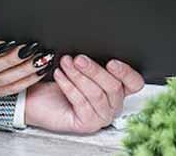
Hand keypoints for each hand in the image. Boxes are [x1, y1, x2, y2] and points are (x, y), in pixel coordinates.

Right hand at [0, 17, 49, 96]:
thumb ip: (3, 23)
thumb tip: (22, 26)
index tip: (14, 42)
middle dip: (15, 59)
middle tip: (34, 50)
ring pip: (1, 81)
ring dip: (24, 71)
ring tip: (41, 59)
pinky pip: (8, 90)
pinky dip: (26, 81)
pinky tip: (38, 71)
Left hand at [25, 55, 144, 133]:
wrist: (40, 99)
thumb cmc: (63, 82)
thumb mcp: (83, 67)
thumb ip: (95, 61)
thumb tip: (94, 50)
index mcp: (119, 89)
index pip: (135, 83)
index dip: (126, 72)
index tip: (111, 62)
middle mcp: (114, 105)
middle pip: (113, 87)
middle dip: (95, 70)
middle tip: (79, 59)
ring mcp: (102, 117)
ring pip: (96, 94)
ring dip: (79, 76)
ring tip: (65, 63)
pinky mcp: (87, 124)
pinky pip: (81, 102)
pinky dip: (69, 85)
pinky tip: (60, 75)